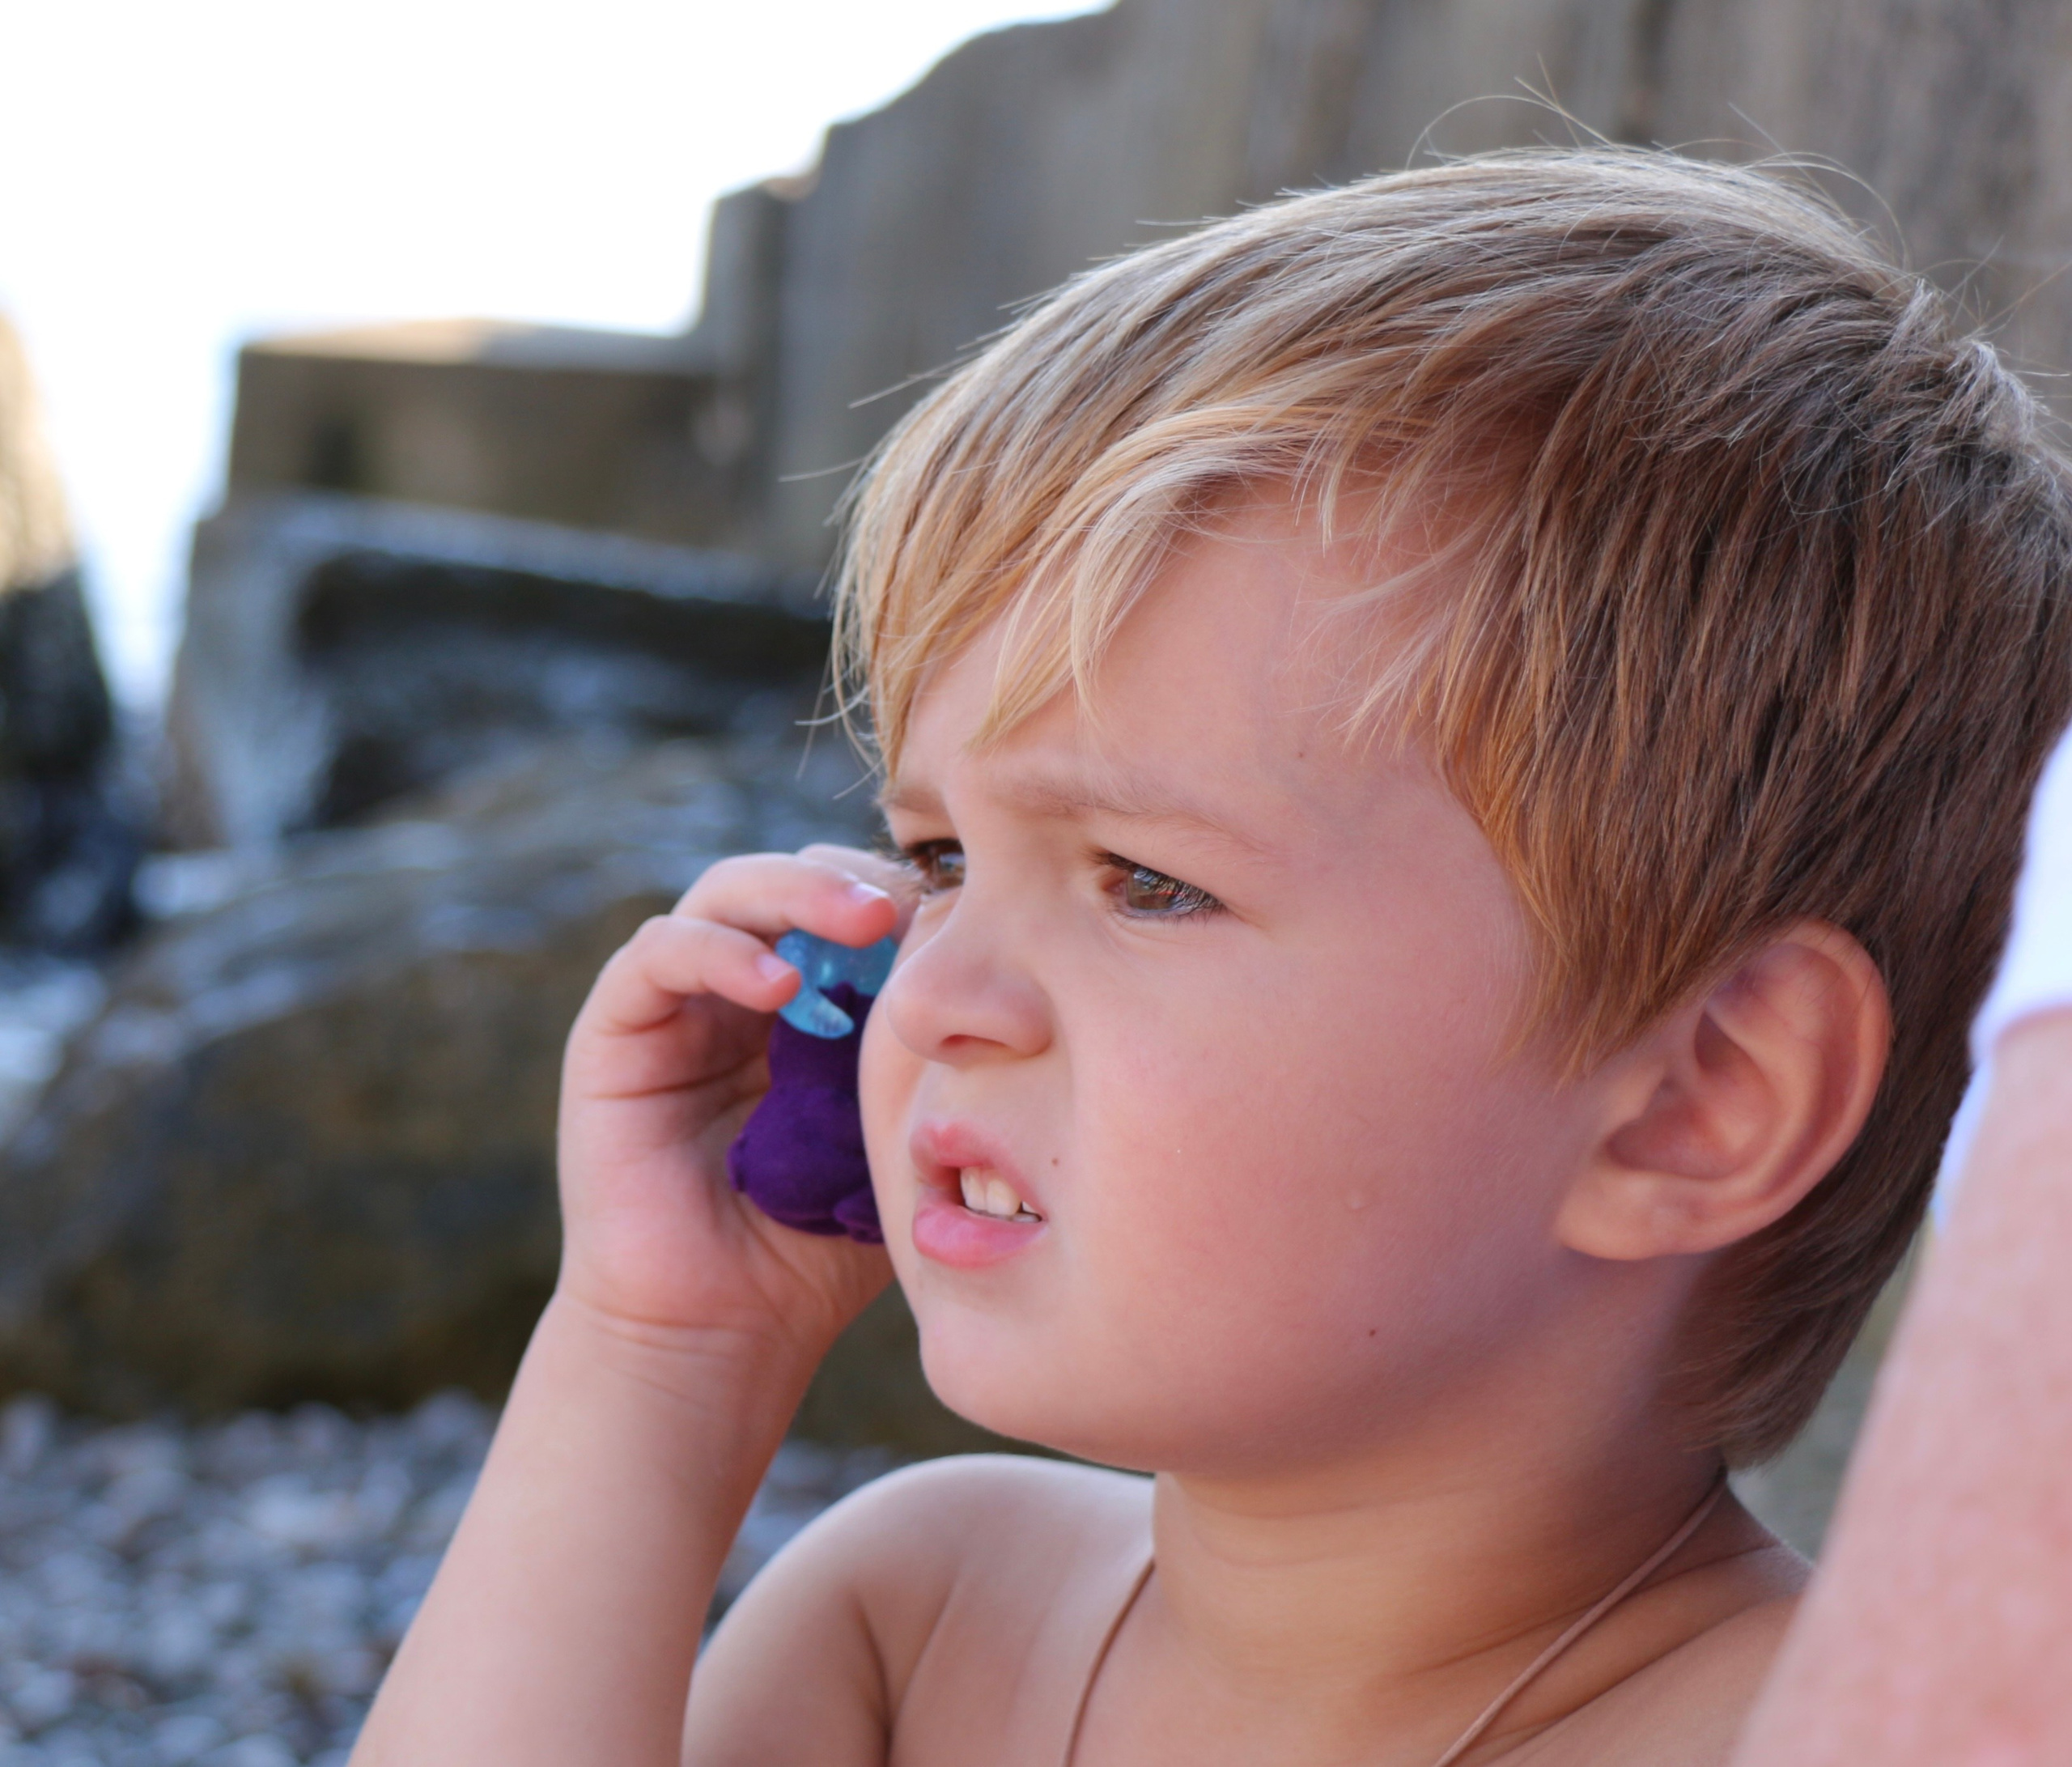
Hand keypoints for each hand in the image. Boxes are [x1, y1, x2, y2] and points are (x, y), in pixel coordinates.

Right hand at [556, 843, 910, 1363]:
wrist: (722, 1332)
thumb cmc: (819, 1245)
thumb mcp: (889, 1131)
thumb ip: (919, 1054)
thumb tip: (987, 971)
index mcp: (807, 1003)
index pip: (847, 904)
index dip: (898, 894)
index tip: (960, 915)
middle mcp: (735, 989)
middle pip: (788, 879)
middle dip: (852, 881)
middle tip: (907, 909)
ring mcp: (673, 1004)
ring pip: (724, 895)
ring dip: (795, 895)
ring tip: (862, 924)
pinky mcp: (613, 1032)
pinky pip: (658, 954)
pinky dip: (721, 952)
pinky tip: (779, 985)